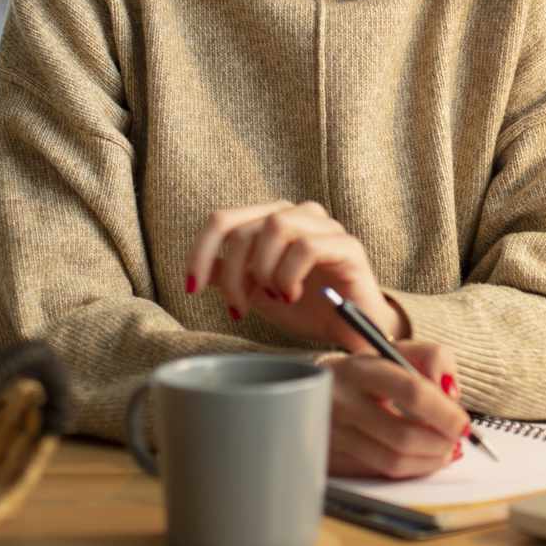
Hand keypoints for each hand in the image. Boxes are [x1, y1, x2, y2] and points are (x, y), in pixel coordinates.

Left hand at [185, 200, 402, 350]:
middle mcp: (298, 214)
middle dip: (233, 274)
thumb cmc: (308, 309)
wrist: (353, 331)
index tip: (191, 287)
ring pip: (276, 226)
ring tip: (275, 297)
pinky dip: (290, 275)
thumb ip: (232, 278)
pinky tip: (295, 295)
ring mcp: (324, 226)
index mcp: (273, 219)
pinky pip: (306, 247)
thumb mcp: (258, 294)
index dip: (201, 251)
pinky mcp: (347, 245)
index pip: (223, 219)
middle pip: (245, 227)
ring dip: (265, 270)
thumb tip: (196, 273)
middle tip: (239, 308)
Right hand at [318, 342, 470, 478]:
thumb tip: (452, 394)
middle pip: (403, 436)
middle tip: (456, 440)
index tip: (464, 424)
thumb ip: (434, 358)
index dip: (445, 413)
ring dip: (429, 461)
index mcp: (360, 370)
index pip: (412, 393)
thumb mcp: (398, 350)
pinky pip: (381, 474)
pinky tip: (422, 459)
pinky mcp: (332, 460)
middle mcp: (341, 403)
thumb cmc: (370, 371)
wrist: (319, 386)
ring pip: (393, 462)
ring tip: (444, 450)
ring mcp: (334, 435)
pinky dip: (411, 470)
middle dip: (441, 443)